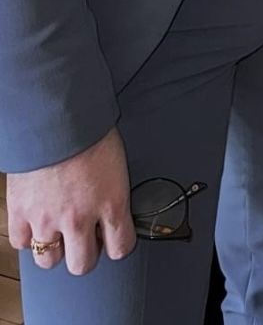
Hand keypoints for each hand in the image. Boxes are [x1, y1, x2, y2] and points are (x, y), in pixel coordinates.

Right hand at [6, 127, 134, 275]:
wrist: (56, 116)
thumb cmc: (91, 130)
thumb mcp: (117, 161)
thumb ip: (114, 191)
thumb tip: (112, 208)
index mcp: (112, 203)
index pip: (121, 247)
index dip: (118, 244)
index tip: (115, 238)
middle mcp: (80, 219)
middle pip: (82, 265)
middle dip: (85, 255)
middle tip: (85, 239)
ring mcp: (48, 220)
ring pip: (50, 262)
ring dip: (55, 249)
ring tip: (59, 231)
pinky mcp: (21, 214)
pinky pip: (22, 243)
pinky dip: (28, 235)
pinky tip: (36, 221)